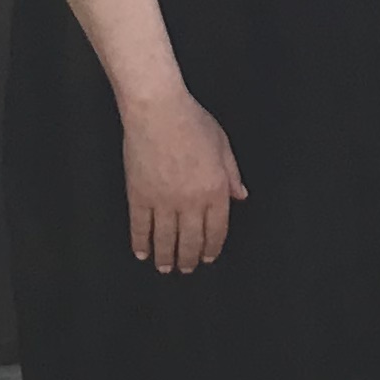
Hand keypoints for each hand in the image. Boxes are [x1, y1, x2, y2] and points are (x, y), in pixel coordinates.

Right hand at [122, 89, 245, 271]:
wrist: (158, 111)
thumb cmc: (192, 121)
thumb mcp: (222, 144)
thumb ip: (231, 173)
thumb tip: (240, 195)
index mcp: (215, 191)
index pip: (216, 230)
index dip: (212, 248)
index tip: (208, 258)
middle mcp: (191, 202)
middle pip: (191, 241)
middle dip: (190, 258)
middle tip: (187, 268)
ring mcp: (163, 201)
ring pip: (165, 240)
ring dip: (166, 257)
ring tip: (165, 267)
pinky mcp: (139, 196)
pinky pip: (140, 227)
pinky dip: (141, 242)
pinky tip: (142, 252)